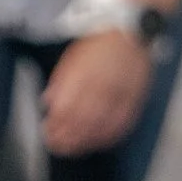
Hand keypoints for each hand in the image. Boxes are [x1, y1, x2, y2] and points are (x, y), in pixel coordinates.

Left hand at [42, 27, 153, 155]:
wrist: (130, 30)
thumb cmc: (98, 43)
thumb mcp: (71, 57)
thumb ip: (59, 81)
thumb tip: (47, 102)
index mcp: (81, 76)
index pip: (64, 110)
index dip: (54, 126)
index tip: (47, 134)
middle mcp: (99, 87)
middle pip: (80, 122)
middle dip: (66, 139)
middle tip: (57, 147)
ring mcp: (119, 95)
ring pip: (100, 127)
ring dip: (84, 142)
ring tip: (74, 149)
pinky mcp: (134, 99)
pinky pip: (121, 124)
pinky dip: (108, 137)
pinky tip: (99, 142)